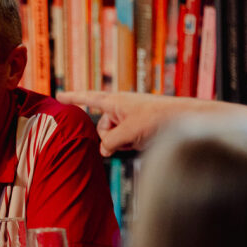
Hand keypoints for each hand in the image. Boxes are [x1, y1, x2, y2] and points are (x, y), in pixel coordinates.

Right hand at [57, 90, 197, 156]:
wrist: (188, 121)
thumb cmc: (160, 118)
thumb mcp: (129, 131)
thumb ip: (110, 141)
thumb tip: (103, 150)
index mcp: (115, 100)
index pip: (88, 98)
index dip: (73, 98)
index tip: (59, 96)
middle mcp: (121, 107)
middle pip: (100, 125)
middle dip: (106, 137)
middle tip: (121, 141)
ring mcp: (130, 119)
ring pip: (113, 135)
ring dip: (119, 142)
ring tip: (137, 140)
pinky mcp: (139, 129)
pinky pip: (124, 140)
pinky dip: (128, 144)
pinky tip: (141, 144)